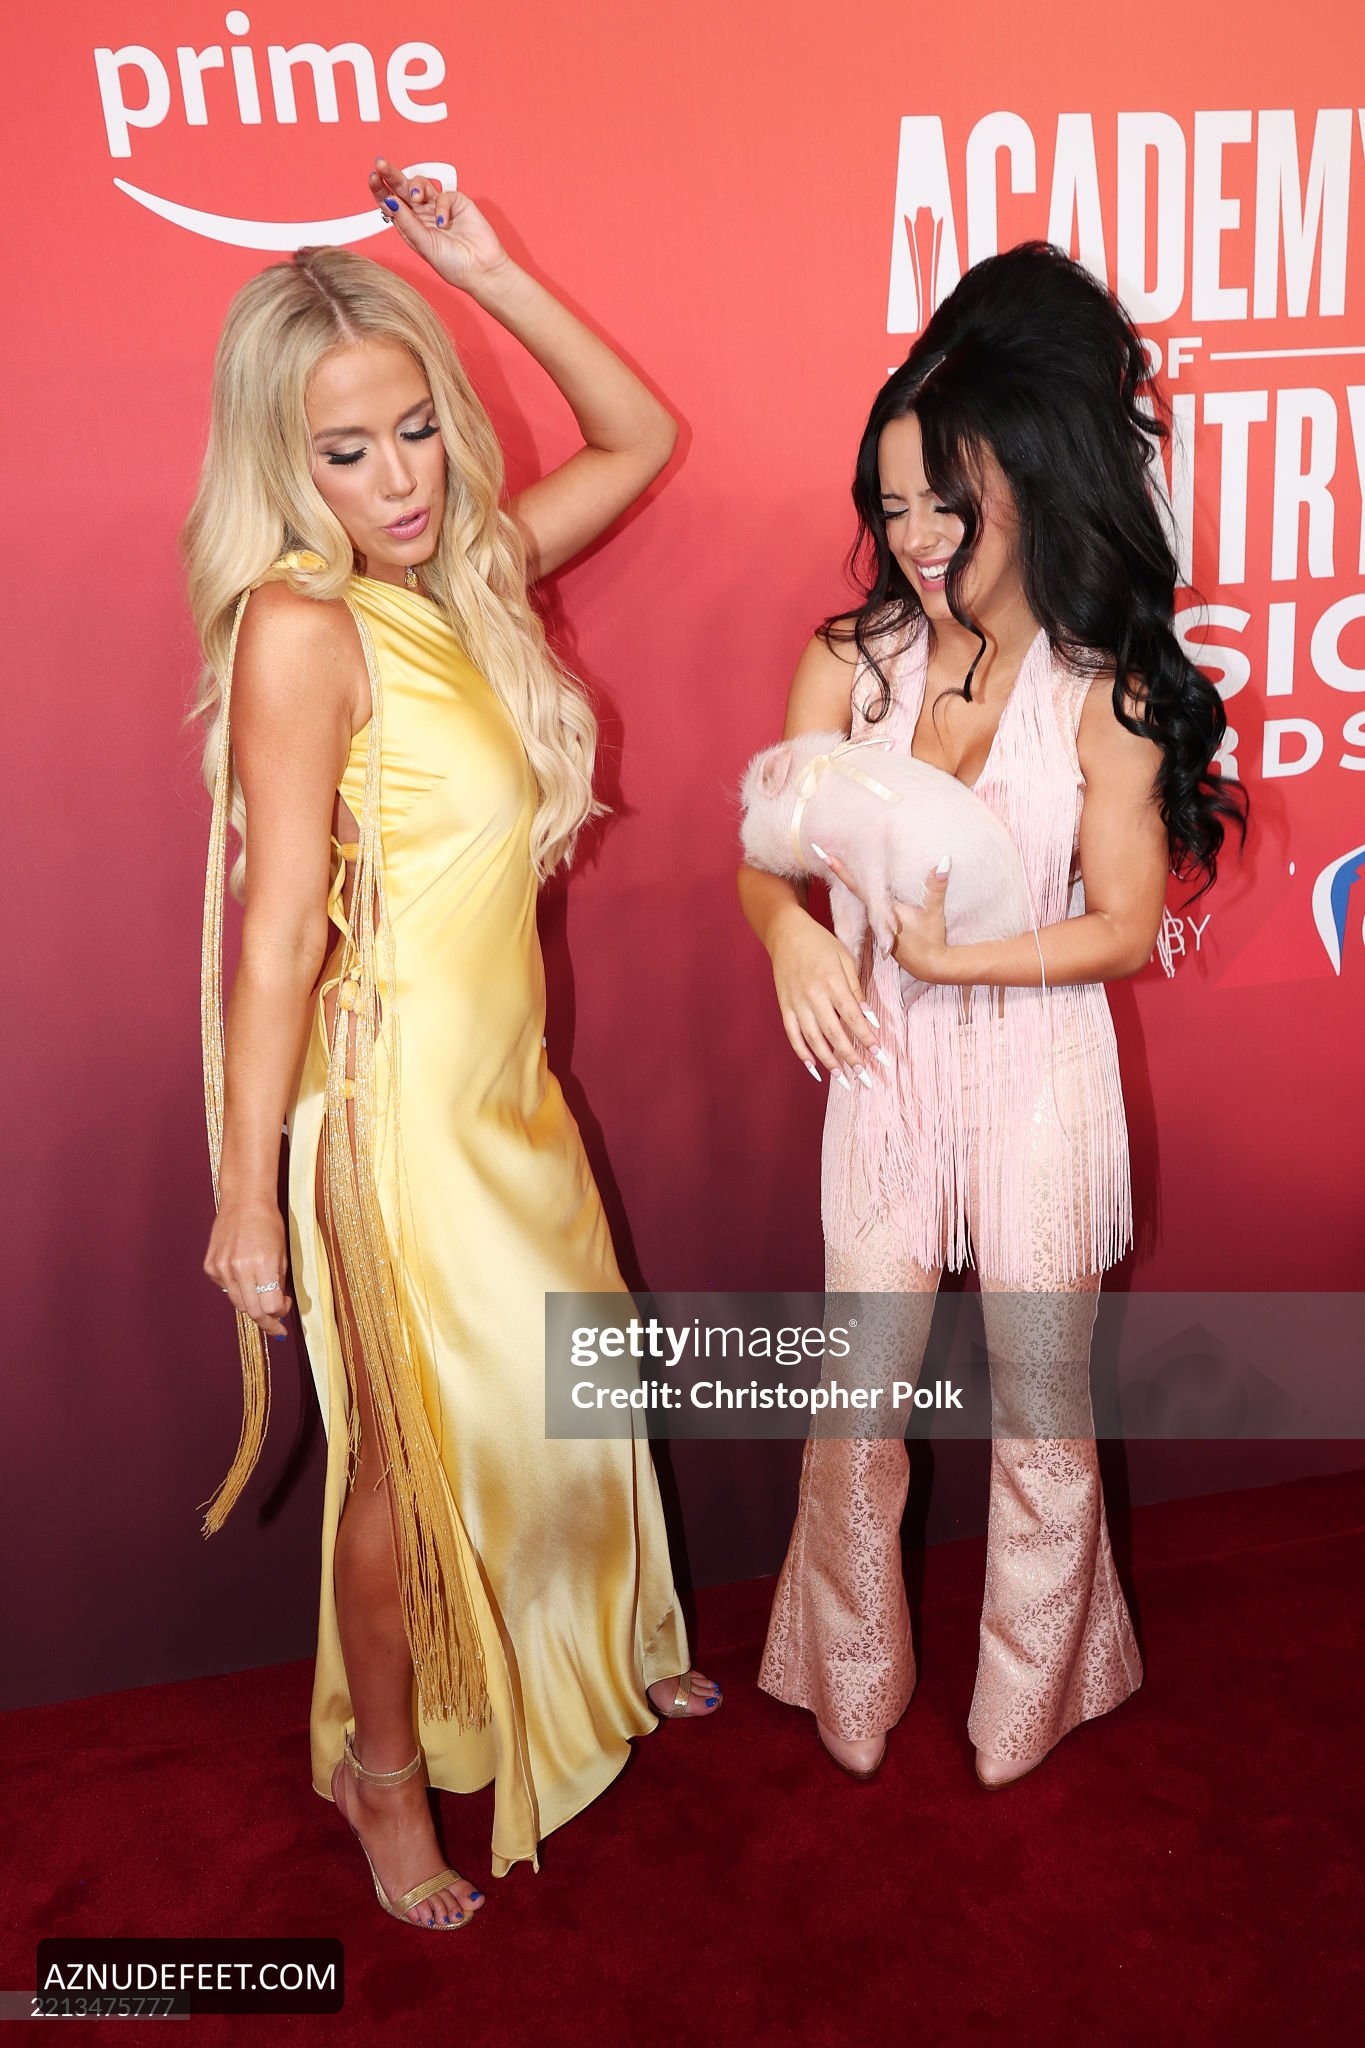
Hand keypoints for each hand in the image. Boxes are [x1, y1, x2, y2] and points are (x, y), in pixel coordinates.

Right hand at [204, 1198, 291, 1338]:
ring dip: (252, 1305)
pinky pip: (225, 1288)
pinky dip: (236, 1288)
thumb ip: (279, 1281)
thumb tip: (277, 1306)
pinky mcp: (210, 1266)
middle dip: (266, 1321)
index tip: (284, 1313)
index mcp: (262, 1264)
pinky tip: (243, 1275)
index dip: (279, 1314)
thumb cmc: (269, 1224)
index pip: (270, 1306)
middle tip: (275, 1326)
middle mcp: (239, 1268)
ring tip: (262, 1299)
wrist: (244, 1201)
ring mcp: (222, 1268)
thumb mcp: (281, 1254)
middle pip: (252, 1310)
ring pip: (237, 1303)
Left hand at [367, 156, 511, 295]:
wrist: (481, 270)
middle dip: (391, 175)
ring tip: (415, 197)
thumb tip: (389, 201)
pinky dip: (442, 207)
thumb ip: (407, 223)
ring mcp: (439, 207)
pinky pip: (444, 195)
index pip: (391, 203)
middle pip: (402, 188)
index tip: (373, 178)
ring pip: (421, 185)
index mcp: (410, 226)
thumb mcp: (424, 245)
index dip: (381, 190)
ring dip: (415, 186)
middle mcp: (422, 215)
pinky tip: (445, 223)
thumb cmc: (454, 265)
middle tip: (381, 164)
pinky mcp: (457, 203)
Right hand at [767, 903, 884, 1087]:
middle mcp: (813, 995)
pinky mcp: (784, 1007)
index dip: (866, 1038)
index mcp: (831, 982)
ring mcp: (796, 1003)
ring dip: (829, 1061)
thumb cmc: (820, 943)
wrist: (785, 932)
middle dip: (851, 1057)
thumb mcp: (845, 959)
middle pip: (834, 1033)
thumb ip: (856, 990)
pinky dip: (803, 1054)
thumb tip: (870, 1018)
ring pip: (813, 1039)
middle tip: (865, 1077)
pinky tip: (815, 1069)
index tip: (879, 1055)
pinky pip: (793, 1035)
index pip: (852, 1017)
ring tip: (844, 1078)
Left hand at [821, 849, 953, 984]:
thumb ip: (936, 887)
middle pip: (855, 888)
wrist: (931, 966)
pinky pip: (871, 906)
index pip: (857, 885)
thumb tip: (944, 861)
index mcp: (883, 908)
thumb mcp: (934, 912)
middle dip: (840, 869)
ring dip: (848, 880)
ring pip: (862, 897)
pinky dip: (864, 893)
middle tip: (818, 849)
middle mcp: (876, 914)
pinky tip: (856, 883)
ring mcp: (878, 921)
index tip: (824, 855)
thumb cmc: (931, 940)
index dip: (842, 870)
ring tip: (831, 859)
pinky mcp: (883, 927)